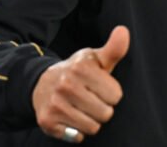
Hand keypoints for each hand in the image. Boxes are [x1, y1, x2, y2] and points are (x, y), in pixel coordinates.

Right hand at [32, 26, 129, 142]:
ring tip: (83, 108)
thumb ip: (114, 49)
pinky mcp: (47, 121)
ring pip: (92, 127)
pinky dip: (77, 131)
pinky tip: (71, 118)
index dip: (112, 93)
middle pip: (106, 113)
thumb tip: (123, 31)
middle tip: (92, 99)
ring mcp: (55, 104)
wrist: (42, 83)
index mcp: (82, 68)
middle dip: (103, 109)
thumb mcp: (96, 58)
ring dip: (91, 121)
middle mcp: (67, 85)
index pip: (116, 95)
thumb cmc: (78, 71)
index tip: (102, 88)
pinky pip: (77, 136)